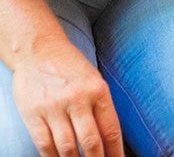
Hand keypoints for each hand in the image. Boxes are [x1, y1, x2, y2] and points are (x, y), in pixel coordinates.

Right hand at [12, 37, 123, 156]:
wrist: (40, 51)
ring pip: (67, 148)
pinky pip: (45, 145)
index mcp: (98, 90)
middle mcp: (78, 99)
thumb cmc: (71, 67)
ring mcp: (54, 108)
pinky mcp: (34, 114)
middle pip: (91, 142)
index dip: (115, 152)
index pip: (111, 129)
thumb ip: (101, 107)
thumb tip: (110, 138)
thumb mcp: (94, 80)